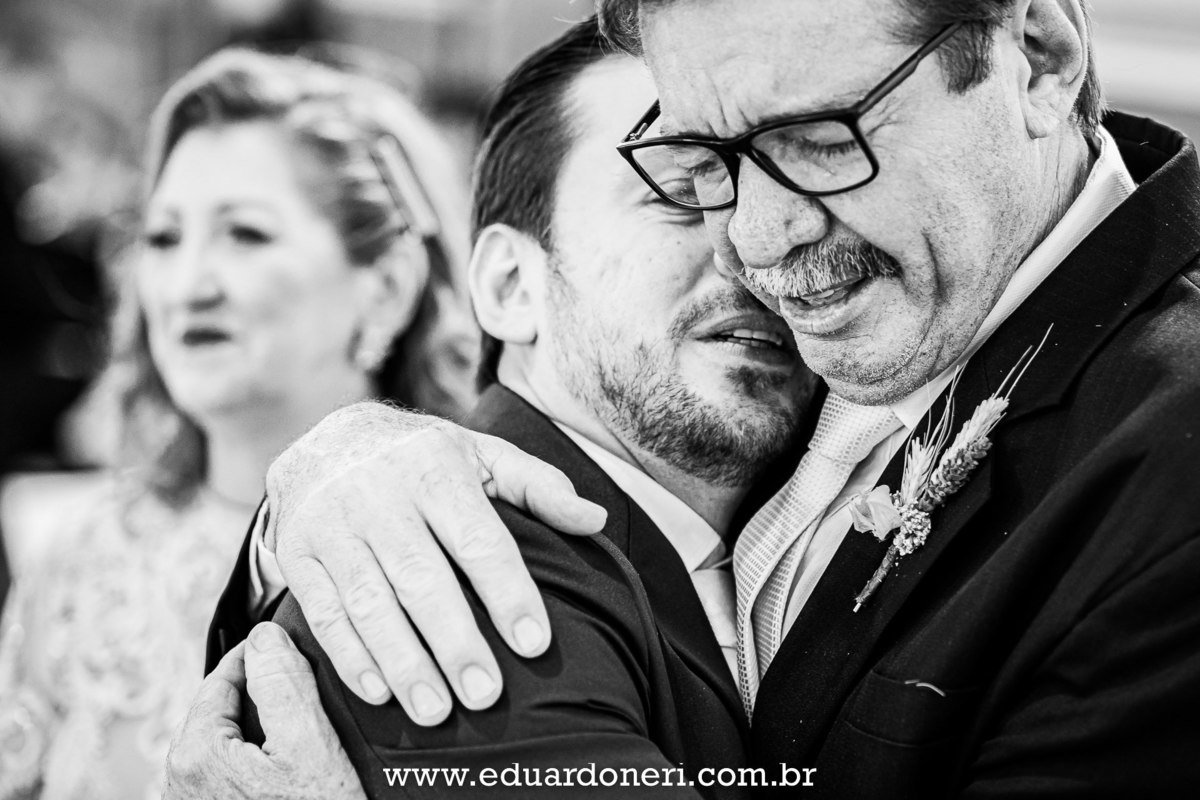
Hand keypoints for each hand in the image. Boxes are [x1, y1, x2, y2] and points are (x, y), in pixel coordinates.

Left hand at [164, 623, 364, 799]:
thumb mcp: (310, 747)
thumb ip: (284, 684)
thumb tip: (266, 638)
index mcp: (195, 753)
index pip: (223, 675)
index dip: (262, 653)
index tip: (293, 642)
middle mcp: (180, 781)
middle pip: (223, 708)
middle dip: (262, 690)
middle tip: (305, 679)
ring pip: (229, 740)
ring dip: (263, 725)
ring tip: (303, 722)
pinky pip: (233, 770)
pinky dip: (260, 757)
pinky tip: (293, 765)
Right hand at [264, 402, 606, 723]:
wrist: (326, 440)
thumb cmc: (423, 459)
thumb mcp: (482, 455)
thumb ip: (539, 487)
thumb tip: (595, 519)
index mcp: (434, 468)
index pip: (478, 537)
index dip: (507, 592)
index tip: (534, 644)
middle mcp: (379, 494)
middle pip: (421, 577)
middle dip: (454, 640)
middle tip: (486, 694)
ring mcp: (332, 524)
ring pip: (368, 601)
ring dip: (402, 661)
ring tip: (436, 710)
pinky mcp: (298, 553)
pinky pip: (323, 611)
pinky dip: (350, 656)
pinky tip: (380, 693)